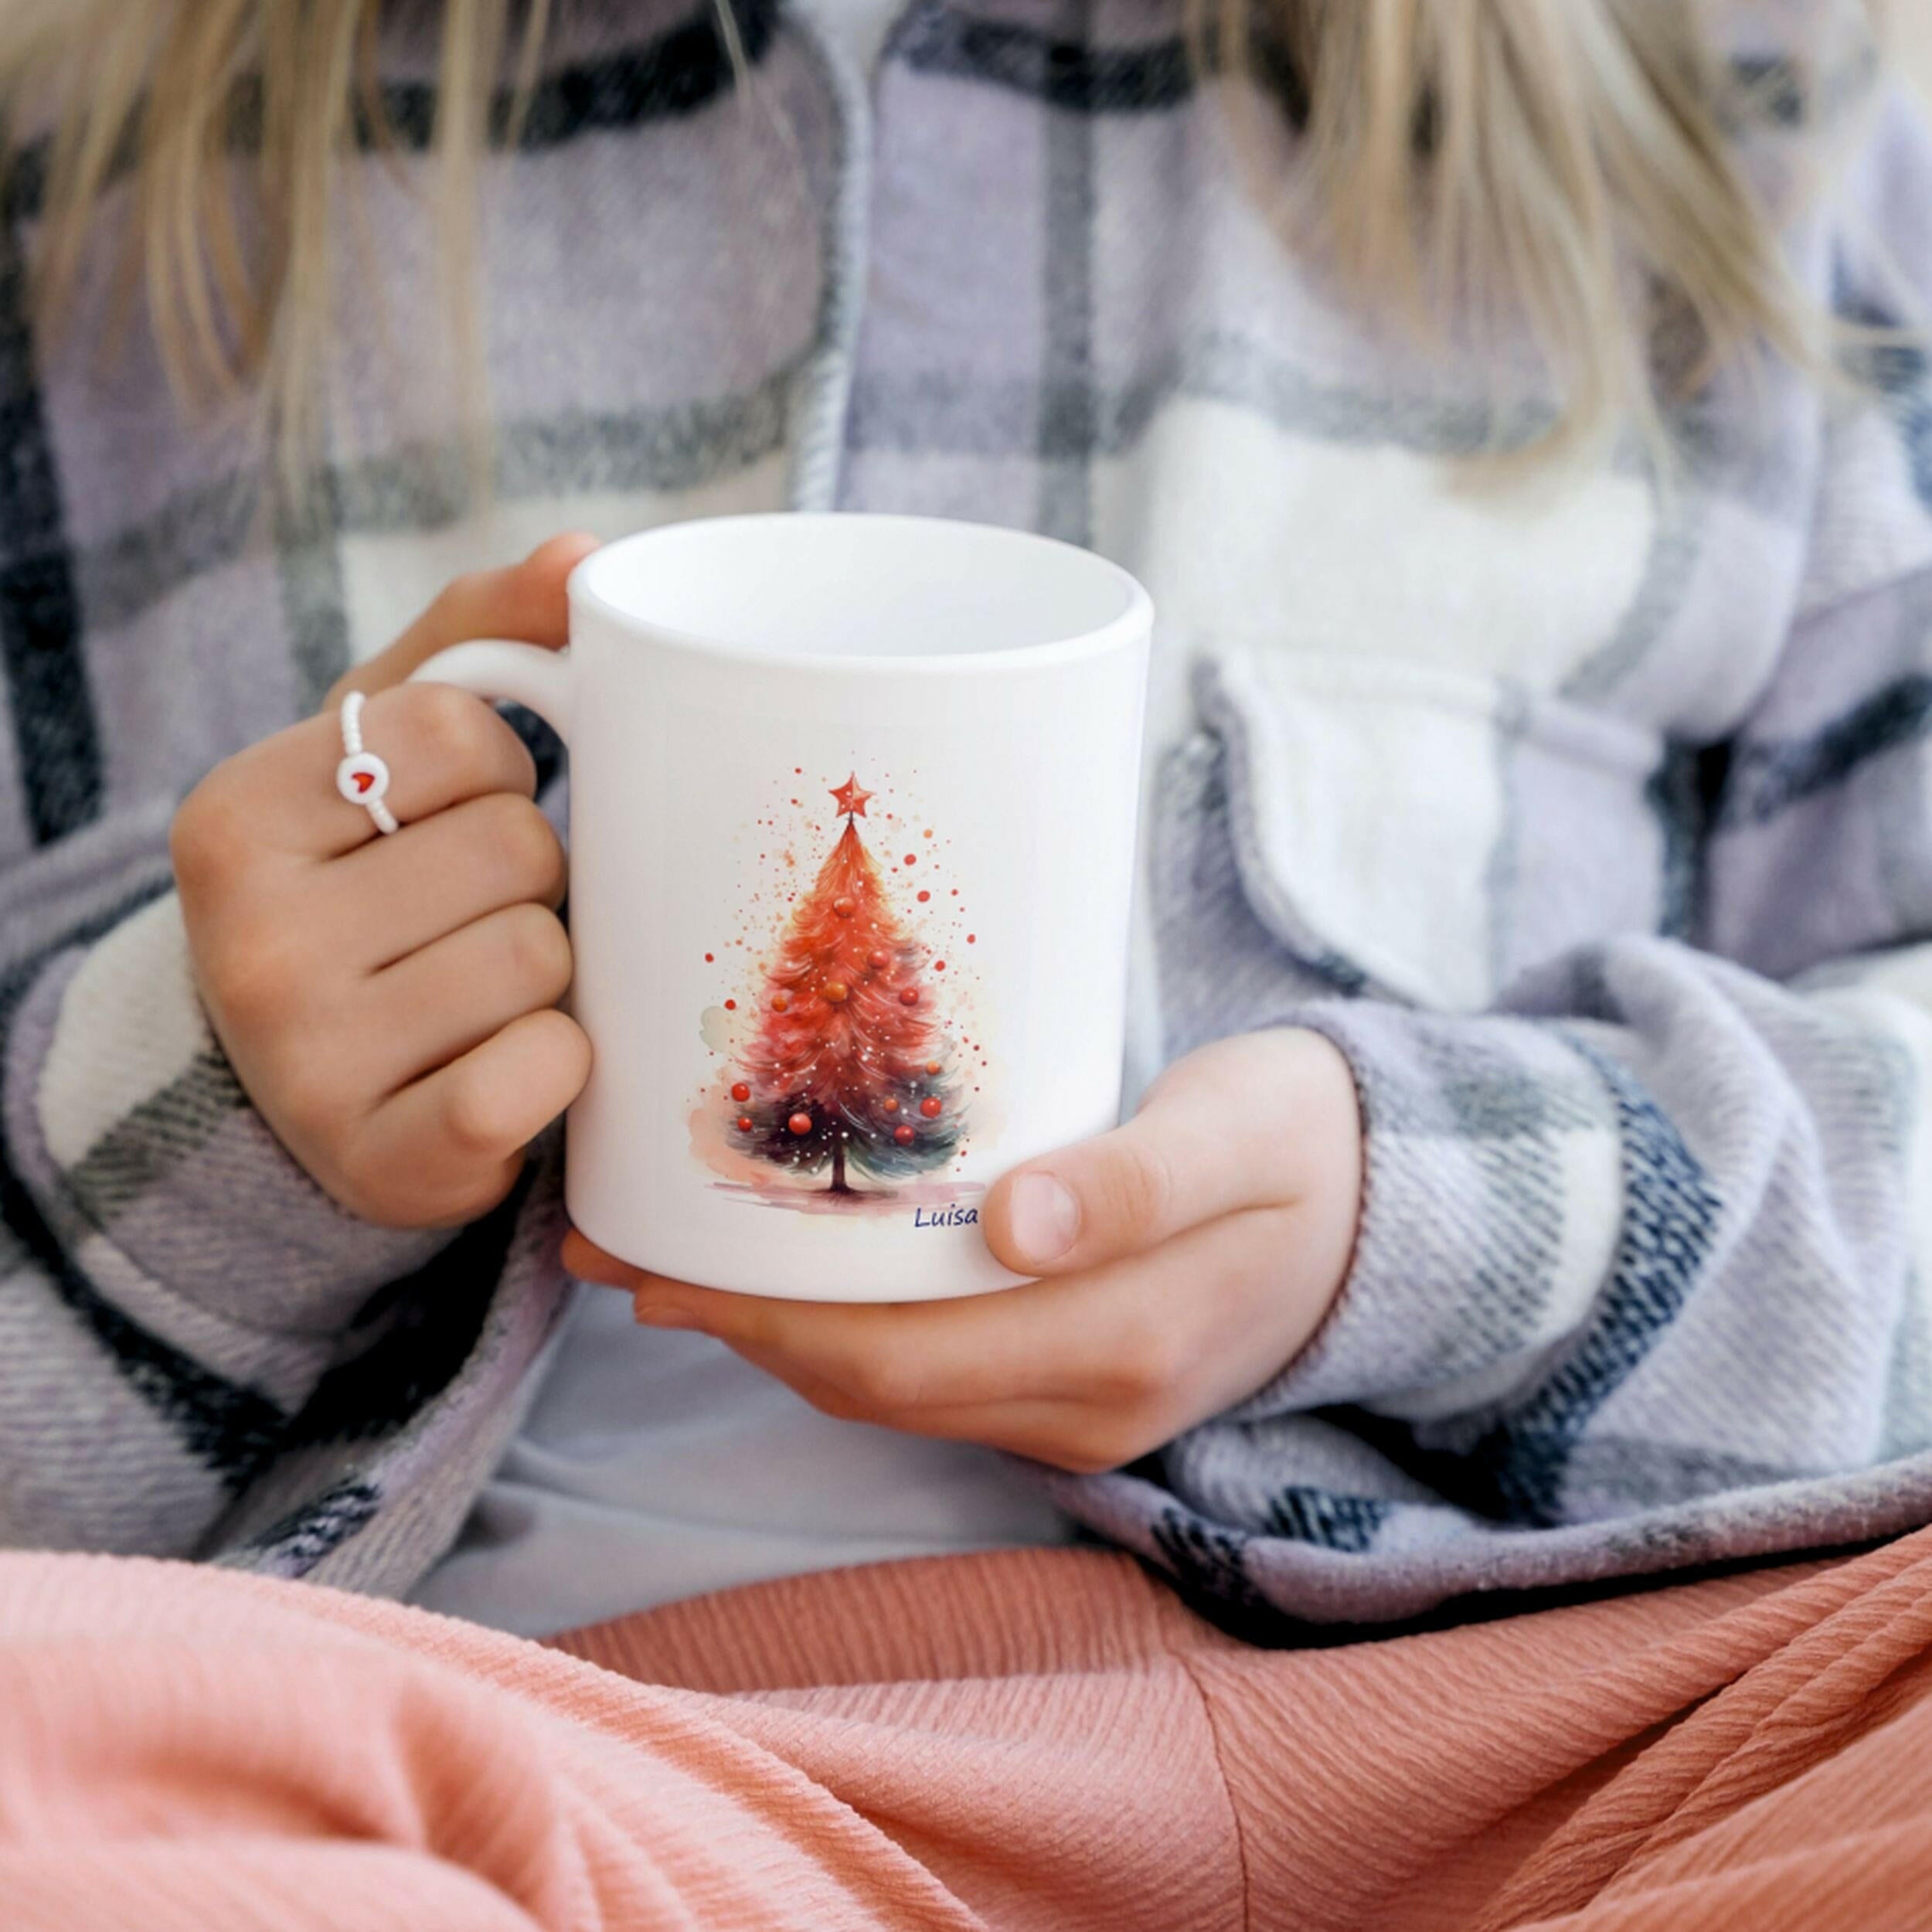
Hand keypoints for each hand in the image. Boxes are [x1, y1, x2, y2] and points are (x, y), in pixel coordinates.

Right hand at [172, 533, 599, 1227]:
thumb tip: (583, 558)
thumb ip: (476, 639)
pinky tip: (503, 1067)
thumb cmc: (368, 886)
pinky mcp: (383, 1157)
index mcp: (233, 814)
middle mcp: (247, 938)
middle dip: (530, 876)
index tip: (452, 818)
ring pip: (542, 955)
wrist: (308, 1086)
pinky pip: (545, 1071)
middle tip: (472, 917)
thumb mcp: (386, 750)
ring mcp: (306, 1060)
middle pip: (518, 848)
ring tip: (481, 990)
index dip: (499, 772)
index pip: (464, 732)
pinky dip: (558, 1066)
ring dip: (549, 972)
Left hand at [564, 1029, 1363, 1472]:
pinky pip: (929, 1373)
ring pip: (891, 1388)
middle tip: (617, 1242)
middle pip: (870, 1385)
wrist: (1383, 1204)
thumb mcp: (1236, 1132)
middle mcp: (1088, 1407)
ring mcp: (1079, 1411)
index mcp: (1123, 1348)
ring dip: (775, 1329)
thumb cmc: (1303, 1141)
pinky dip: (843, 1327)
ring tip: (670, 1252)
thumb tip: (1011, 1225)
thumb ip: (1135, 1180)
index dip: (762, 1317)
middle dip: (735, 1324)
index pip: (897, 1357)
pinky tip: (790, 1269)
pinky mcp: (1072, 1385)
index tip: (655, 1254)